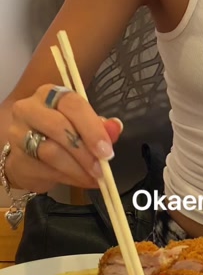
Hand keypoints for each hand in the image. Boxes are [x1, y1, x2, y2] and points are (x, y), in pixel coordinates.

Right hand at [5, 84, 123, 191]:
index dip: (92, 128)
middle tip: (101, 169)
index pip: (72, 104)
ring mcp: (18, 134)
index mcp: (50, 94)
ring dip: (77, 169)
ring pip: (50, 152)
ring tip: (93, 178)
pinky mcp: (14, 159)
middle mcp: (29, 109)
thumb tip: (115, 127)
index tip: (106, 151)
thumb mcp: (82, 125)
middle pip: (58, 127)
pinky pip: (44, 170)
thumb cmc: (59, 134)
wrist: (28, 155)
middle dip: (85, 151)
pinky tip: (79, 181)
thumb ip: (100, 126)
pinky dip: (67, 179)